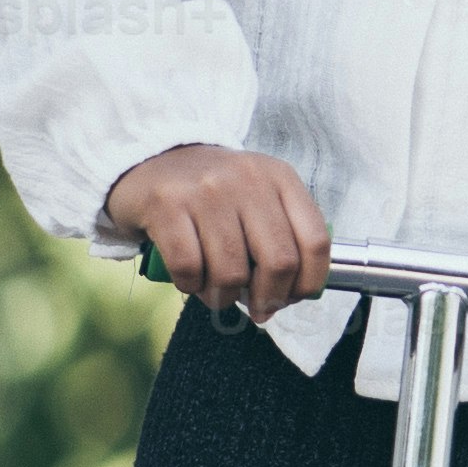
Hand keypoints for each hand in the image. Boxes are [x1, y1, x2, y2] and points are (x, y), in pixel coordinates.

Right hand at [108, 145, 327, 322]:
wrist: (151, 158)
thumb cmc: (213, 193)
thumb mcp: (258, 198)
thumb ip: (281, 236)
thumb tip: (288, 297)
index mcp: (279, 178)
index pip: (316, 241)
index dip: (310, 282)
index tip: (293, 298)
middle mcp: (247, 179)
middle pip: (279, 262)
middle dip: (270, 298)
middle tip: (258, 308)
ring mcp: (206, 191)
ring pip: (231, 272)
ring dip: (224, 297)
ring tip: (217, 292)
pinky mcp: (166, 204)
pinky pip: (189, 268)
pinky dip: (191, 286)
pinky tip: (190, 279)